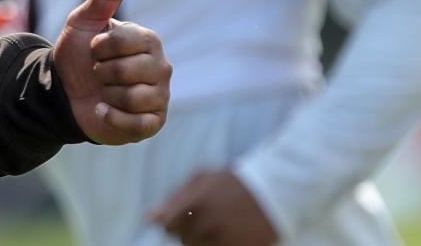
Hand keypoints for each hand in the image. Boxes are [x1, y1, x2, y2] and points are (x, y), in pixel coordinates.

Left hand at [51, 0, 170, 144]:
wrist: (65, 91)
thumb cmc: (79, 54)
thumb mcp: (84, 22)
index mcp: (149, 40)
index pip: (124, 41)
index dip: (99, 47)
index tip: (95, 49)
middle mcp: (161, 67)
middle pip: (127, 72)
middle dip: (102, 73)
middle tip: (99, 72)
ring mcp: (160, 96)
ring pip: (131, 98)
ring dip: (106, 95)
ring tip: (104, 91)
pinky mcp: (153, 123)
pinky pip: (136, 124)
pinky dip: (112, 117)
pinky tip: (105, 110)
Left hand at [148, 169, 277, 245]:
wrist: (271, 193)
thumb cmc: (232, 183)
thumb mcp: (201, 181)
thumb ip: (174, 199)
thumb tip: (149, 218)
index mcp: (193, 206)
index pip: (168, 227)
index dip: (175, 221)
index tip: (188, 214)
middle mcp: (205, 227)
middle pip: (182, 240)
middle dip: (190, 230)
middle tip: (209, 217)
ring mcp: (221, 243)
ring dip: (203, 240)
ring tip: (219, 225)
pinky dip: (218, 244)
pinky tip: (228, 233)